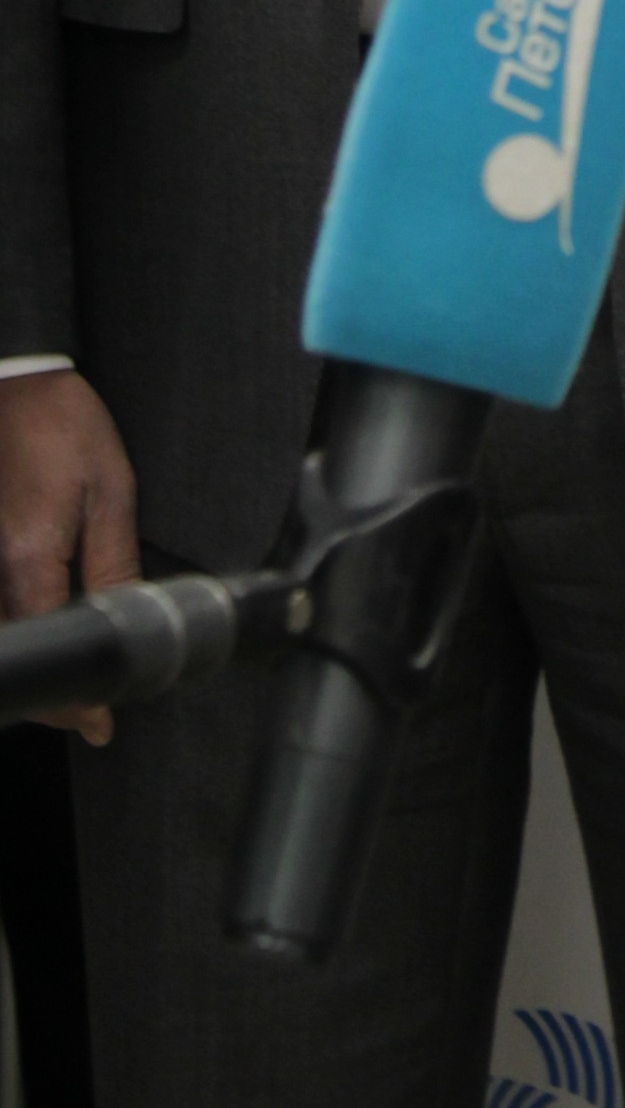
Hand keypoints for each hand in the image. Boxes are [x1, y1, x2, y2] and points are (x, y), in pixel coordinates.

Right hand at [0, 368, 141, 740]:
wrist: (15, 382)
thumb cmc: (63, 427)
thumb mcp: (109, 492)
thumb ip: (114, 564)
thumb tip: (129, 621)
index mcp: (29, 556)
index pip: (52, 646)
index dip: (75, 698)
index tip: (98, 725)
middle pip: (18, 649)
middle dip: (50, 695)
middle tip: (89, 710)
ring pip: (2, 631)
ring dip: (34, 658)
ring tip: (72, 681)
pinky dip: (16, 625)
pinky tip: (44, 624)